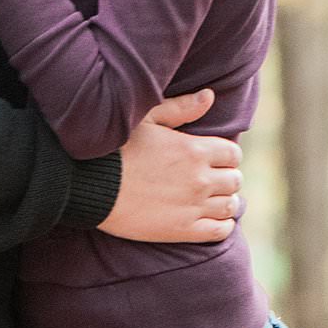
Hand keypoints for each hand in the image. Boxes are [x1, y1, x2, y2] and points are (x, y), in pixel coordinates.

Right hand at [98, 89, 242, 243]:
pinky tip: (214, 220)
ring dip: (226, 201)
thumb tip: (209, 96)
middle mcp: (200, 178)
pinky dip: (223, 226)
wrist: (93, 186)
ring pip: (231, 206)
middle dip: (227, 177)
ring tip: (213, 199)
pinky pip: (220, 231)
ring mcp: (193, 206)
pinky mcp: (183, 230)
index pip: (233, 154)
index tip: (214, 159)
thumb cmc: (116, 148)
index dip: (226, 155)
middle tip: (212, 179)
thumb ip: (181, 108)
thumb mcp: (147, 118)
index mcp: (194, 149)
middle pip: (235, 180)